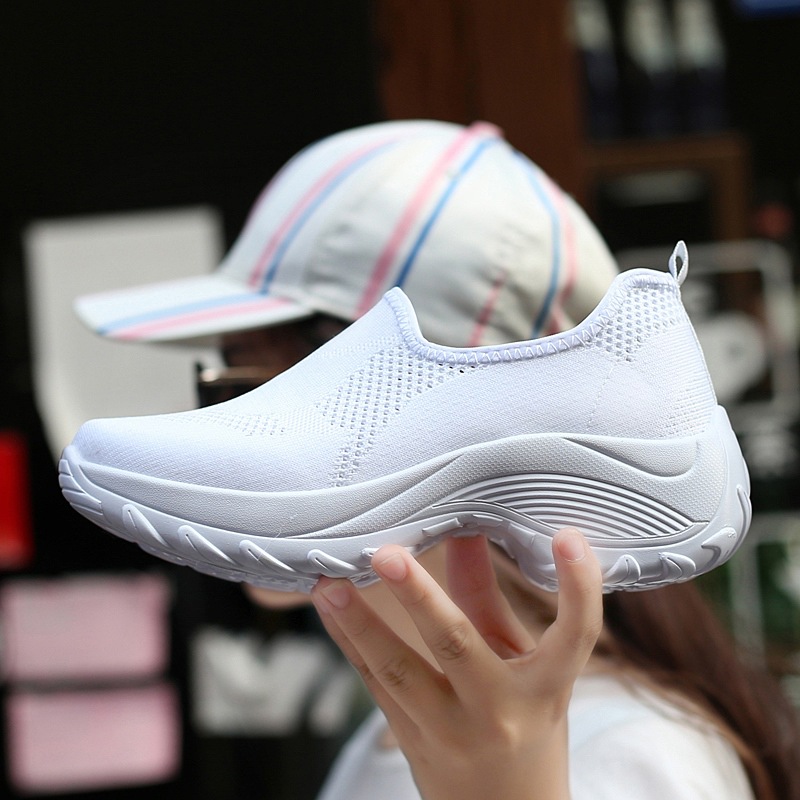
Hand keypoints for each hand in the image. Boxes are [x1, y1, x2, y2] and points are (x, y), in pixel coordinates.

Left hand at [310, 528, 602, 799]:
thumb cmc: (526, 724)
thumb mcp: (526, 663)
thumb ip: (490, 596)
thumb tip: (466, 529)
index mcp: (544, 690)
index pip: (574, 636)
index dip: (578, 588)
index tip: (569, 537)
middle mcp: (497, 711)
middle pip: (457, 646)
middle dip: (418, 597)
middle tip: (388, 554)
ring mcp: (447, 729)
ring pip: (397, 671)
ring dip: (358, 622)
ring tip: (328, 581)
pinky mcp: (408, 735)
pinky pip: (372, 682)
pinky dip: (347, 639)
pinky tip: (326, 604)